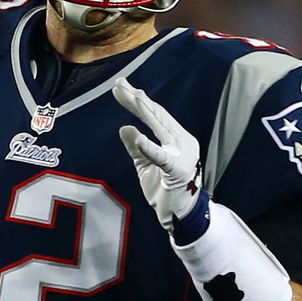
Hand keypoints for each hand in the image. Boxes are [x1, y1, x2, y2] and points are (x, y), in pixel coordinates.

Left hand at [112, 77, 203, 231]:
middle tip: (119, 84)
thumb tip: (124, 127)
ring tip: (132, 97)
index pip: (154, 115)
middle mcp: (181, 141)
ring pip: (161, 128)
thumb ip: (136, 147)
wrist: (180, 216)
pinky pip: (161, 156)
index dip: (136, 101)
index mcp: (176, 138)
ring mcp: (182, 154)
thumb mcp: (145, 164)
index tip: (119, 87)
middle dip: (136, 99)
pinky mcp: (177, 171)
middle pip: (157, 115)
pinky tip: (137, 137)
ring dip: (145, 112)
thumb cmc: (165, 189)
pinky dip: (149, 146)